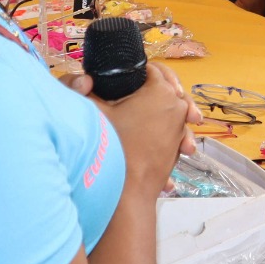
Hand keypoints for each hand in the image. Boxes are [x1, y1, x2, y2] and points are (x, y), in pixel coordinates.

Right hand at [86, 62, 196, 187]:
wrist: (127, 194)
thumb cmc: (111, 149)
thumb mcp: (94, 113)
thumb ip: (84, 90)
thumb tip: (85, 78)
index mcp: (161, 91)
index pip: (153, 68)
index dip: (136, 69)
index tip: (124, 75)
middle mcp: (178, 107)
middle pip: (166, 88)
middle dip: (150, 88)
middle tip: (135, 91)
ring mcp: (180, 128)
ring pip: (171, 110)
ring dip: (157, 109)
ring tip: (140, 112)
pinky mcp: (178, 147)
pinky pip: (171, 131)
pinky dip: (159, 130)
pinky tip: (144, 135)